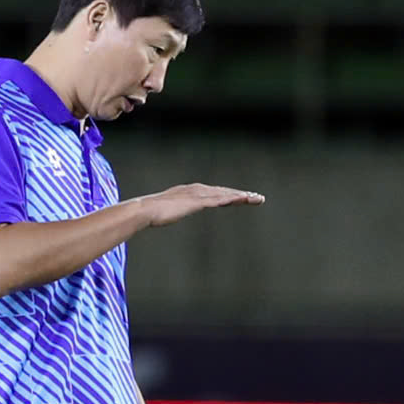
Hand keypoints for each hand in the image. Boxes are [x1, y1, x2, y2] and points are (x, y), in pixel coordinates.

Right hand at [143, 183, 264, 228]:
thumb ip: (174, 209)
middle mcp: (197, 190)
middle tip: (259, 198)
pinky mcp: (197, 201)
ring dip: (242, 196)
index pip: (217, 193)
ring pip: (225, 195)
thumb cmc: (153, 213)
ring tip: (257, 198)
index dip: (232, 195)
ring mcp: (197, 195)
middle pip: (225, 192)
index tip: (245, 198)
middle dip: (242, 195)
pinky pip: (219, 200)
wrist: (144, 210)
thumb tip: (169, 211)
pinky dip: (232, 198)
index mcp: (192, 192)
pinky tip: (243, 199)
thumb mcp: (169, 211)